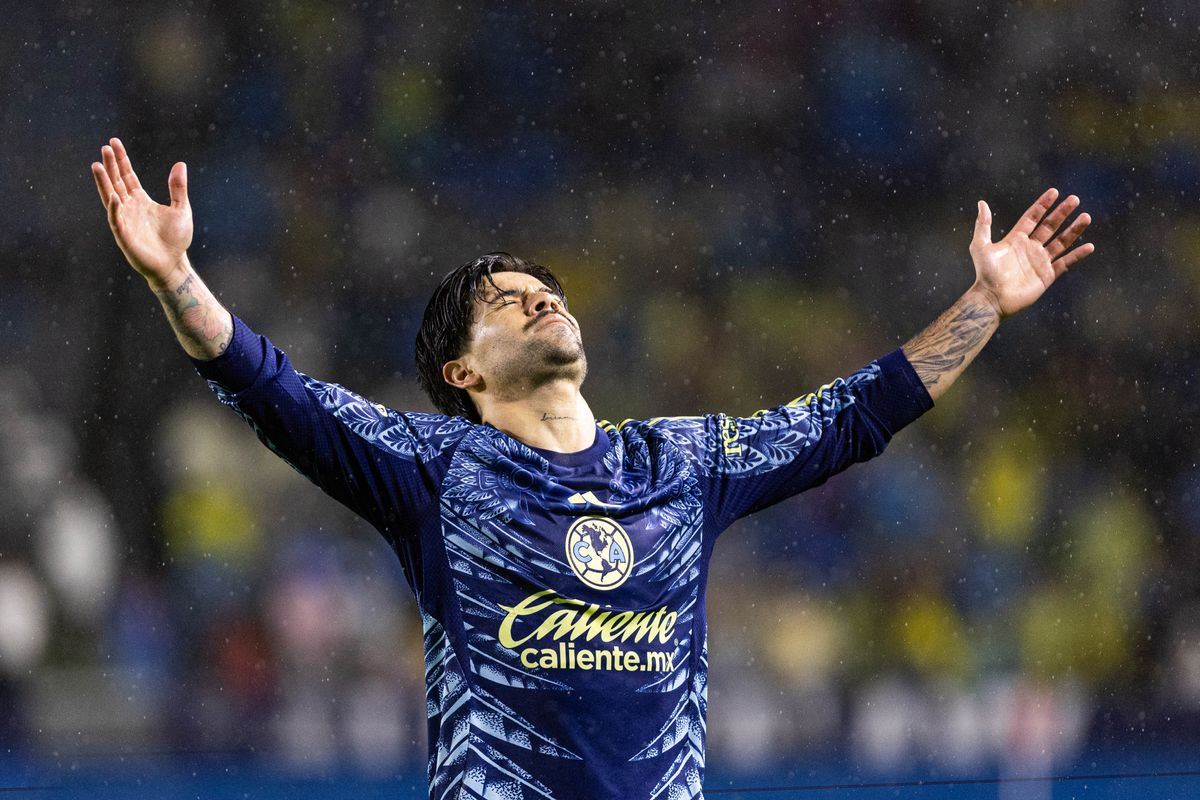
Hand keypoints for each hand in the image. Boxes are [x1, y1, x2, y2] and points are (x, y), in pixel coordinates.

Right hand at [91, 138, 191, 287]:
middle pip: (117, 182)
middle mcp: (129, 207)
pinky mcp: (124, 236)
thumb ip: (178, 188)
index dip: (121, 160)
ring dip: (104, 183)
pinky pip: (116, 220)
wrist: (173, 264)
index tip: (113, 142)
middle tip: (105, 148)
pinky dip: (114, 209)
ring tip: (97, 165)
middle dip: (111, 166)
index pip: (127, 175)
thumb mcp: (181, 209)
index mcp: (140, 200)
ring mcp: (124, 220)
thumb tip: (180, 164)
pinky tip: (113, 196)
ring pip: (110, 197)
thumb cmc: (176, 239)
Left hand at [969, 188, 1093, 319]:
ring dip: (1074, 230)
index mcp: (1016, 239)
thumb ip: (983, 225)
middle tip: (1074, 199)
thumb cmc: (984, 273)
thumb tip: (981, 203)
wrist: (992, 298)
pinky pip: (1065, 263)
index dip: (1043, 205)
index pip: (1032, 218)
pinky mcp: (1047, 275)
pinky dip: (1077, 255)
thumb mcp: (980, 246)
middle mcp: (1030, 248)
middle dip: (1062, 213)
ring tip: (1086, 217)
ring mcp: (1040, 261)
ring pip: (1061, 242)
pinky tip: (1089, 246)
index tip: (1054, 192)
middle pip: (1050, 226)